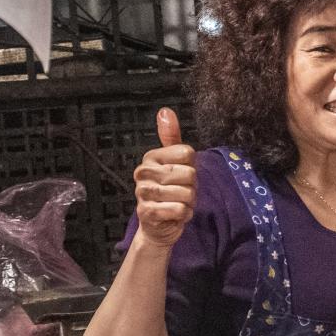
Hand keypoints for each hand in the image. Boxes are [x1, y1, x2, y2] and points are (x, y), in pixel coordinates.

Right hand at [133, 108, 198, 251]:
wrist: (157, 225)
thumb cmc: (169, 191)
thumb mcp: (173, 162)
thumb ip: (171, 137)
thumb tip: (165, 110)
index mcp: (151, 157)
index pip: (188, 153)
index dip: (192, 167)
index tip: (182, 176)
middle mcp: (143, 172)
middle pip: (190, 174)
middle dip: (192, 188)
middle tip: (181, 193)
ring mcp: (143, 193)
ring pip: (186, 193)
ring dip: (189, 202)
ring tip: (177, 204)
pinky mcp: (147, 212)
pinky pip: (179, 210)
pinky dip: (184, 214)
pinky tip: (175, 215)